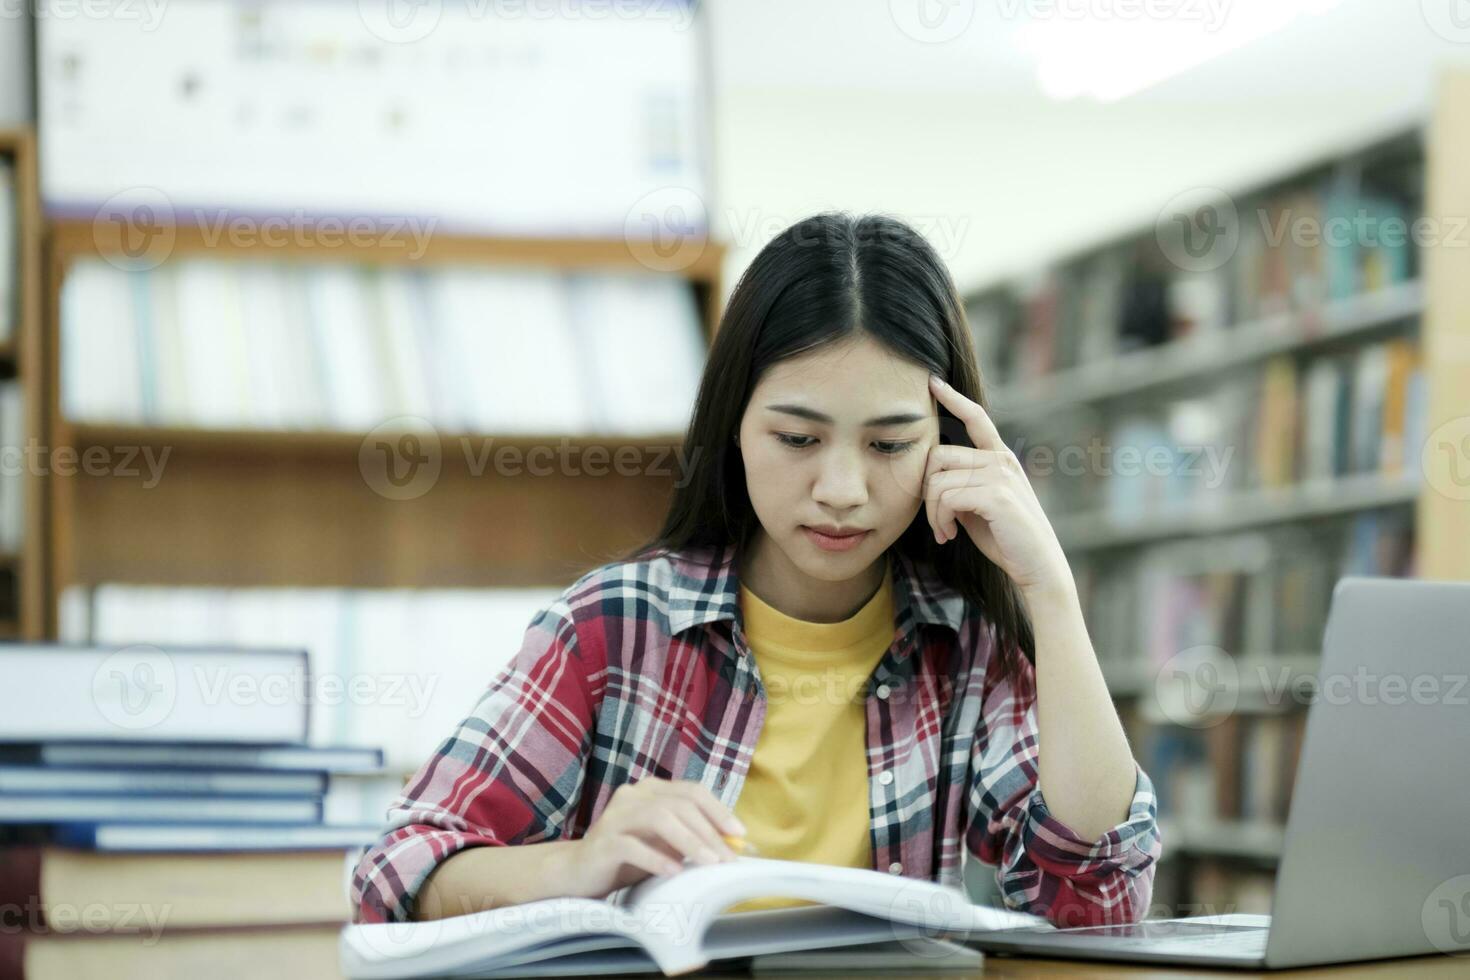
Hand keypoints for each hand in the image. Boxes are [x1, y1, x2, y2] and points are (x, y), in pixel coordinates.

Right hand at [565, 777, 744, 897]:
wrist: (578, 871)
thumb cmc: (628, 858)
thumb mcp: (665, 845)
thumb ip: (693, 839)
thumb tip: (736, 847)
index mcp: (651, 790)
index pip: (692, 791)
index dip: (718, 810)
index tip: (740, 835)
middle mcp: (633, 795)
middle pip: (679, 804)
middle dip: (709, 831)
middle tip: (729, 858)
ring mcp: (615, 816)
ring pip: (659, 818)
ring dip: (689, 841)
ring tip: (709, 863)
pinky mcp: (602, 841)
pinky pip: (632, 845)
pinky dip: (657, 858)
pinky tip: (675, 871)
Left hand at [924, 375, 1071, 598]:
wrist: (1039, 568)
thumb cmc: (1007, 540)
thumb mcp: (979, 506)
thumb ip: (962, 486)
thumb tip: (933, 479)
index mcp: (1001, 458)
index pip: (976, 417)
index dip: (954, 398)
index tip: (933, 382)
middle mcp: (1001, 460)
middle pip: (938, 454)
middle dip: (926, 491)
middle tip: (937, 522)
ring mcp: (1000, 475)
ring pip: (938, 479)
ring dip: (932, 512)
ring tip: (944, 532)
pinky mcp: (996, 494)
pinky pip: (946, 497)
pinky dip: (939, 520)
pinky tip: (949, 535)